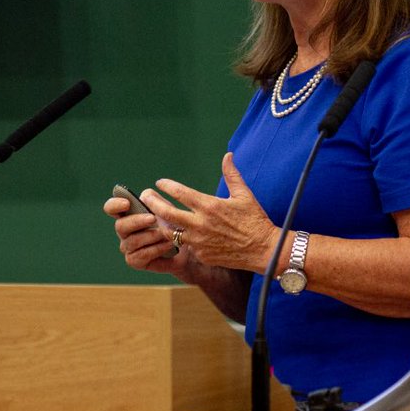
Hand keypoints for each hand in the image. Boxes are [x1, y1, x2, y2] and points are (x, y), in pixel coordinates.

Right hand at [103, 193, 184, 275]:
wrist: (185, 246)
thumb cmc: (172, 223)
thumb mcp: (166, 207)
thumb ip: (154, 199)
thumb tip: (143, 197)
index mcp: (127, 214)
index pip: (111, 208)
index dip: (115, 205)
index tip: (127, 203)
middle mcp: (124, 230)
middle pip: (120, 225)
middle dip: (137, 221)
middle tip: (153, 218)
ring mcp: (127, 246)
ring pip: (132, 241)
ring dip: (150, 236)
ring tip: (165, 233)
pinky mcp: (134, 261)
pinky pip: (141, 254)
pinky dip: (157, 248)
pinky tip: (168, 244)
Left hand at [143, 152, 276, 273]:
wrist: (263, 250)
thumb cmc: (254, 220)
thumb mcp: (244, 195)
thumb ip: (232, 174)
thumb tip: (228, 155)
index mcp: (209, 206)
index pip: (180, 193)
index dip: (167, 186)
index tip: (160, 183)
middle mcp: (200, 224)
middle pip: (166, 213)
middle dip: (152, 203)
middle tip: (146, 196)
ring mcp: (199, 242)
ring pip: (169, 232)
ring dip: (160, 223)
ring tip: (155, 215)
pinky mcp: (201, 255)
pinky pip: (184, 246)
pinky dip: (178, 238)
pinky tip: (174, 232)